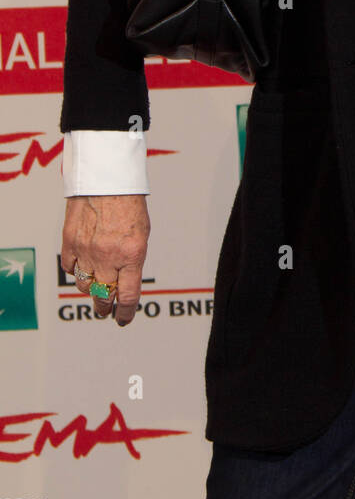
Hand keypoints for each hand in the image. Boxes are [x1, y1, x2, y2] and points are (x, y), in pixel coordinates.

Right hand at [61, 195, 149, 325]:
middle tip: (106, 311)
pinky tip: (82, 266)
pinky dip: (76, 270)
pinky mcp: (70, 242)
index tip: (123, 319)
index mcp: (132, 255)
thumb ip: (133, 259)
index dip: (124, 313)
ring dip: (90, 290)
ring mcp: (87, 250)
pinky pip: (70, 268)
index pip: (126, 296)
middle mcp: (108, 256)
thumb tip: (124, 280)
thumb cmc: (128, 203)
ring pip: (84, 285)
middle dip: (105, 307)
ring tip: (95, 288)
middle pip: (103, 296)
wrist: (107, 179)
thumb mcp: (141, 234)